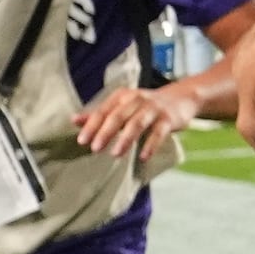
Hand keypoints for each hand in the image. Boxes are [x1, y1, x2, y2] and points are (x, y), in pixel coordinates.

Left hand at [76, 78, 201, 159]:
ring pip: (137, 123)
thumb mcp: (122, 106)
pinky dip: (150, 144)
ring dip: (125, 138)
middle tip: (95, 148)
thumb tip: (74, 120)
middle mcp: (136, 99)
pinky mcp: (168, 119)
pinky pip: (158, 132)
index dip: (91, 125)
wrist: (181, 97)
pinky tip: (143, 156)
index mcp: (121, 97)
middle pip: (118, 116)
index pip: (103, 110)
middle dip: (105, 132)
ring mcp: (153, 108)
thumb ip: (100, 114)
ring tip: (115, 154)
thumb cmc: (145, 106)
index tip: (82, 140)